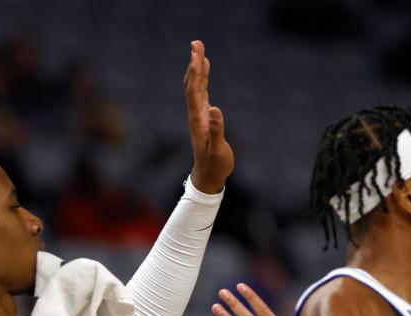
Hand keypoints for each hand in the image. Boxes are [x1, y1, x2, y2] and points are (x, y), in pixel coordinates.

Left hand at [184, 40, 232, 193]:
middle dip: (194, 63)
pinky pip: (202, 93)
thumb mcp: (217, 150)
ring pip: (196, 86)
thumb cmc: (214, 165)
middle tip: (196, 43)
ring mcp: (199, 115)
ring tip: (199, 50)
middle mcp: (196, 114)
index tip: (198, 54)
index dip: (196, 72)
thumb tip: (215, 110)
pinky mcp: (204, 118)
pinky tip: (205, 70)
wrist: (208, 177)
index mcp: (198, 119)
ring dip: (197, 68)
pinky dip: (203, 79)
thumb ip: (216, 130)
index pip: (194, 90)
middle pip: (192, 83)